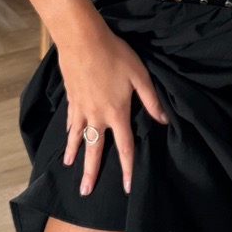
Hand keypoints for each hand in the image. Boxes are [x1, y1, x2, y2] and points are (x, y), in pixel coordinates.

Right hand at [58, 13, 168, 196]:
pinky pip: (70, 120)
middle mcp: (97, 116)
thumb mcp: (139, 76)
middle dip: (91, 173)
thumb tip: (164, 121)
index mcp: (117, 113)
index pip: (124, 148)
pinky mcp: (71, 98)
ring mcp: (81, 108)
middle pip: (95, 150)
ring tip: (70, 166)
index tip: (126, 187)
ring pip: (77, 137)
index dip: (126, 169)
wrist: (82, 39)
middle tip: (84, 192)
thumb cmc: (115, 54)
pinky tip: (68, 136)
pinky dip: (69, 131)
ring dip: (74, 153)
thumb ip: (151, 100)